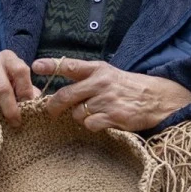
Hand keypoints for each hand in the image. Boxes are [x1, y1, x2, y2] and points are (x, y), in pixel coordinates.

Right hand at [0, 50, 41, 127]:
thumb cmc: (0, 85)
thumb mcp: (15, 85)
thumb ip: (28, 92)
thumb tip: (38, 104)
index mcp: (8, 57)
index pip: (21, 71)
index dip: (25, 91)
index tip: (28, 107)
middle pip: (3, 89)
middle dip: (10, 109)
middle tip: (15, 122)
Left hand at [31, 58, 190, 132]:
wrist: (156, 98)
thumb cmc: (127, 87)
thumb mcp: (108, 74)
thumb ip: (86, 77)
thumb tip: (61, 90)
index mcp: (97, 69)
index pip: (69, 65)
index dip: (50, 66)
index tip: (35, 66)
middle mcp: (100, 82)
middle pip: (65, 95)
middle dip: (53, 106)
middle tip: (50, 111)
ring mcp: (106, 99)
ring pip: (76, 113)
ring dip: (78, 117)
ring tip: (91, 114)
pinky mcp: (113, 116)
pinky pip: (89, 124)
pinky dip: (91, 126)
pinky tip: (100, 122)